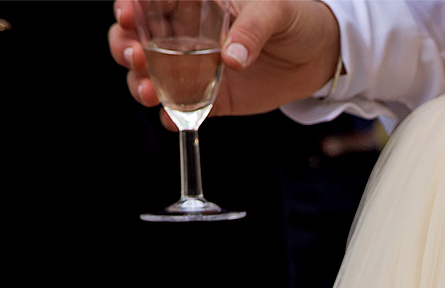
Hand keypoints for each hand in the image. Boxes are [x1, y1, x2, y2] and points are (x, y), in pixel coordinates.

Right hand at [109, 0, 340, 127]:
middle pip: (136, 39)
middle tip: (135, 57)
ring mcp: (194, 68)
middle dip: (125, 47)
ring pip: (151, 75)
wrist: (319, 55)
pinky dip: (173, 116)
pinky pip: (183, 108)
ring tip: (147, 92)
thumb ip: (252, 29)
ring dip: (140, 84)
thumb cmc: (295, 18)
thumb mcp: (276, 11)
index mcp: (194, 2)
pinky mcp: (211, 98)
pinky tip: (171, 119)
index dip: (130, 7)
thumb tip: (232, 58)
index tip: (127, 14)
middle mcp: (185, 34)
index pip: (151, 1)